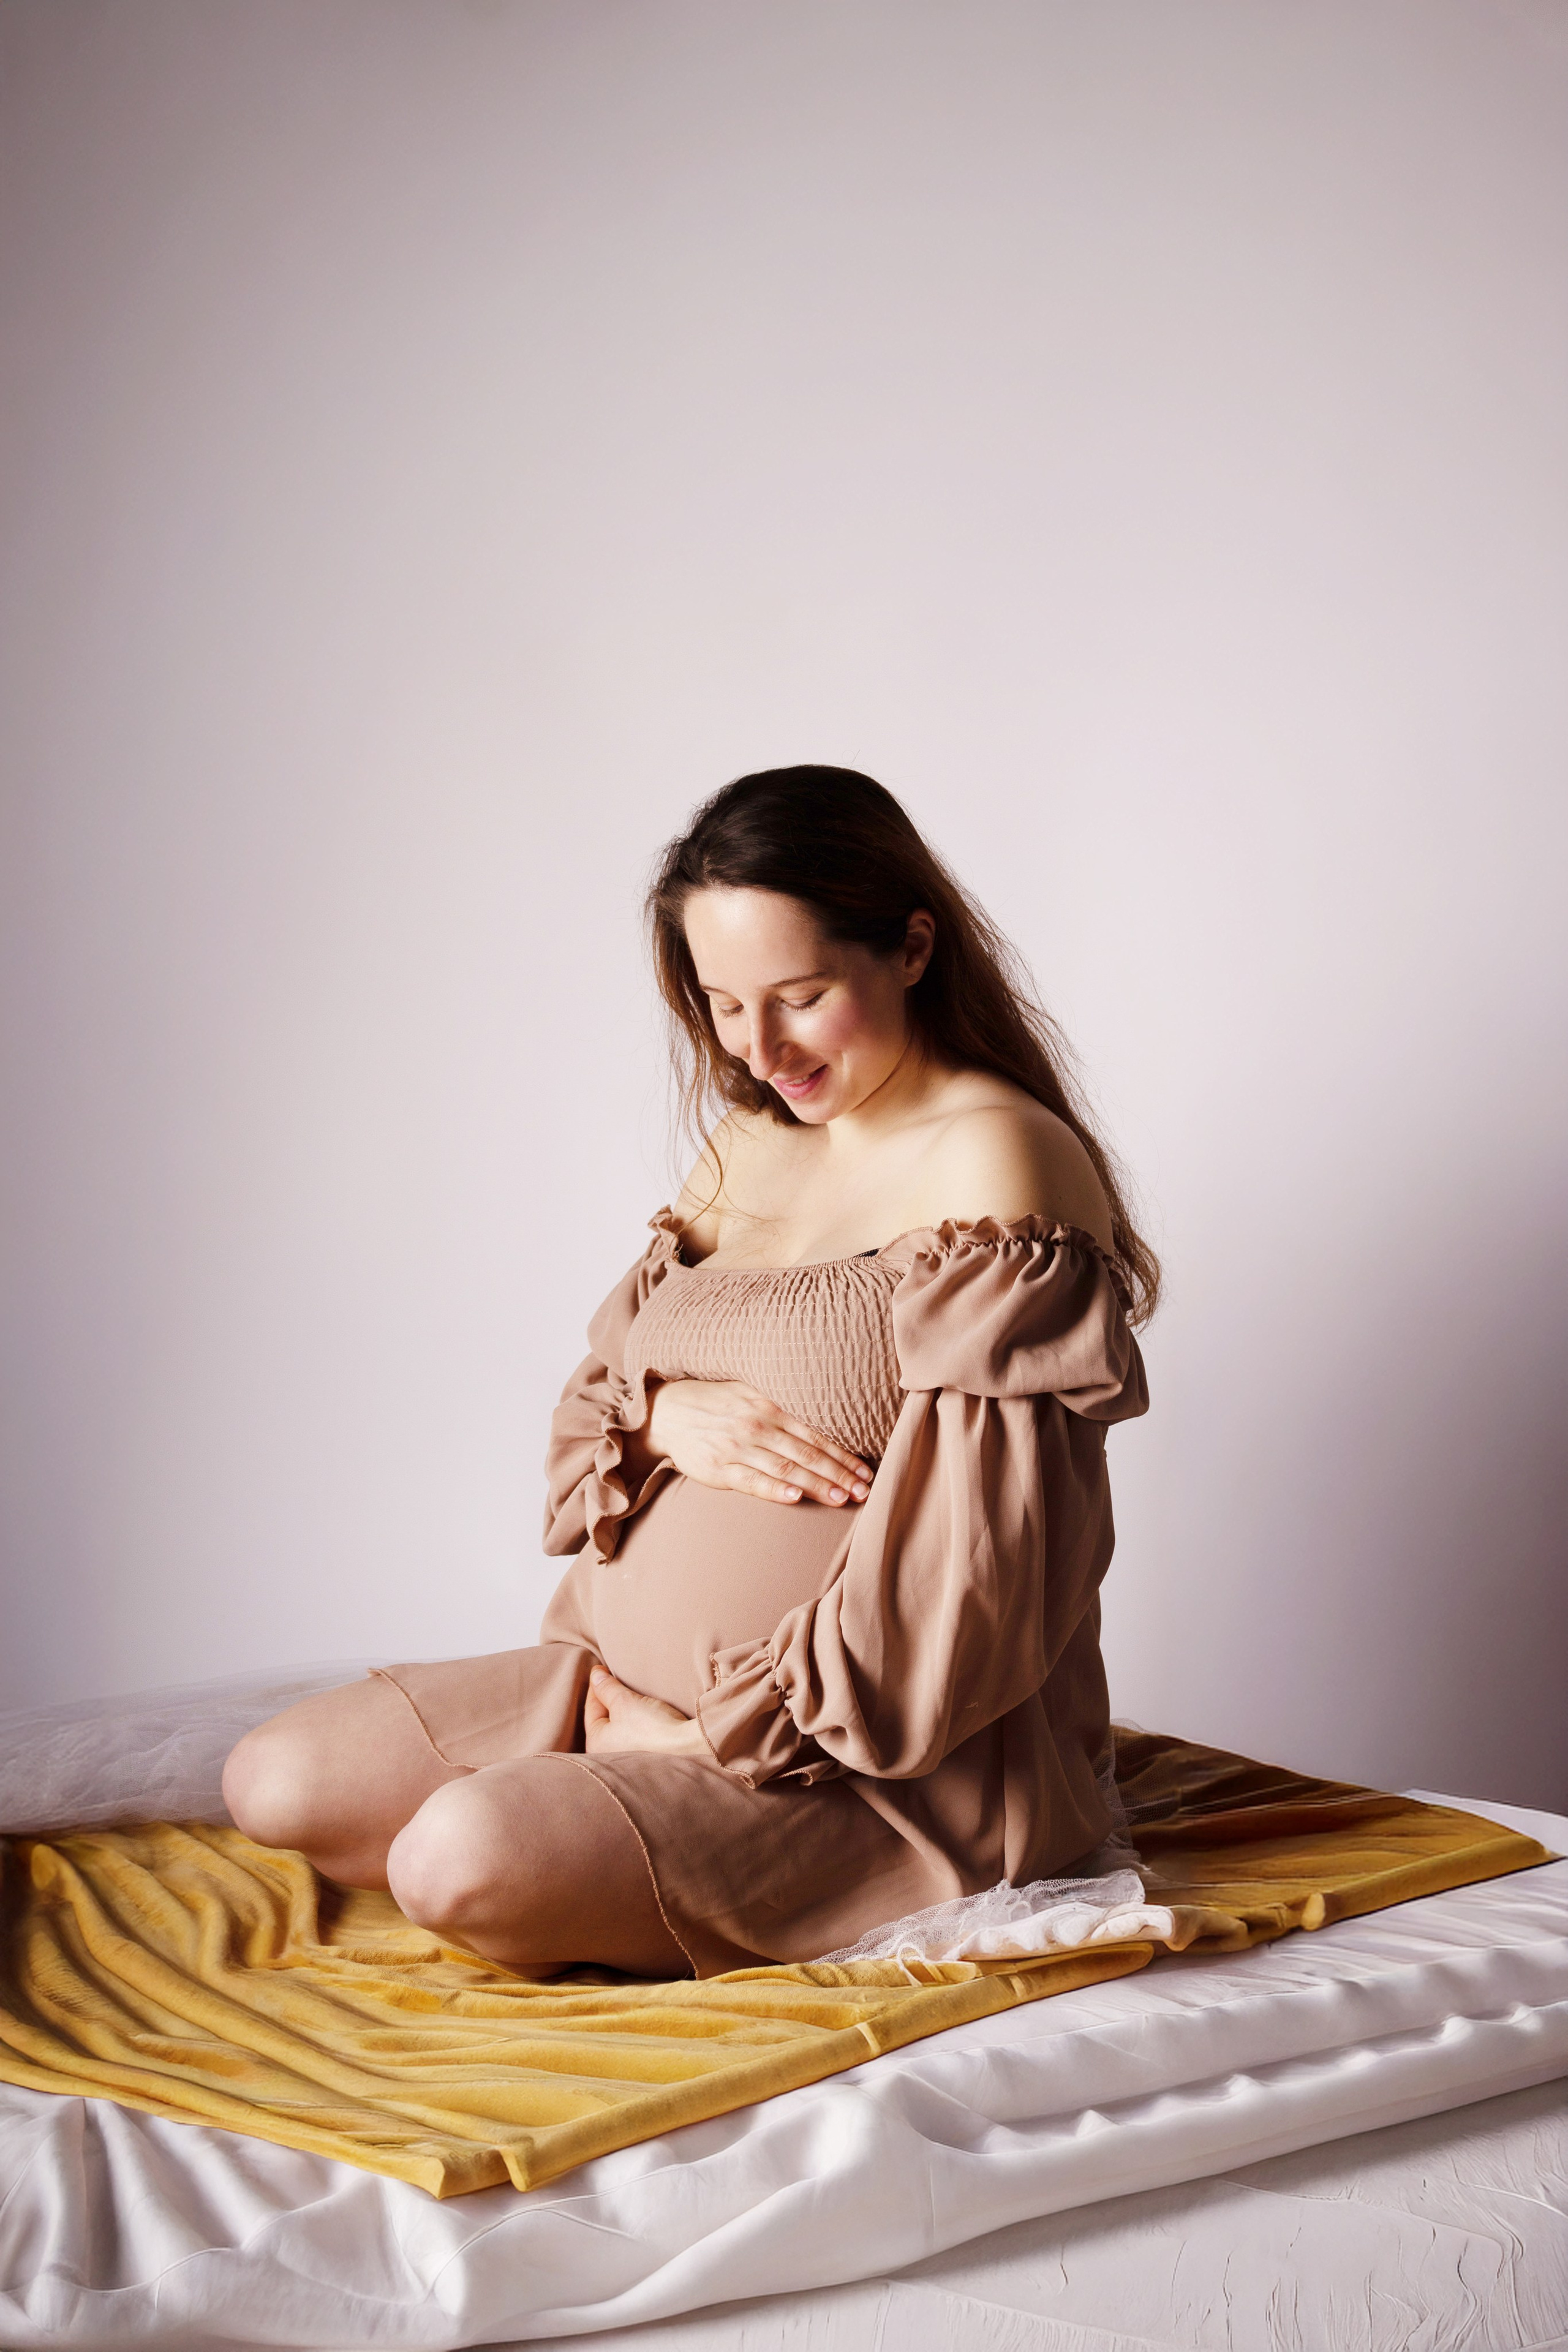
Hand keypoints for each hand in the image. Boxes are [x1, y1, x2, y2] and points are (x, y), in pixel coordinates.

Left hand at [584, 1665, 709, 1758]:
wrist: (685, 1746)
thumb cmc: (650, 1727)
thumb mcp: (624, 1701)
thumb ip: (606, 1687)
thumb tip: (595, 1675)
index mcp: (595, 1742)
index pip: (591, 1706)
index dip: (598, 1684)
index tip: (604, 1669)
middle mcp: (606, 1754)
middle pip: (605, 1716)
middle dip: (611, 1698)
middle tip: (617, 1679)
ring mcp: (625, 1756)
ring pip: (619, 1724)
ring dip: (625, 1709)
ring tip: (633, 1694)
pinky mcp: (643, 1756)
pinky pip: (633, 1732)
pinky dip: (635, 1720)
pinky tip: (644, 1712)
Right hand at [643, 1379, 871, 1505]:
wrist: (668, 1411)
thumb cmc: (716, 1403)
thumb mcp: (750, 1392)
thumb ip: (782, 1406)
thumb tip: (821, 1419)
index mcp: (770, 1408)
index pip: (816, 1436)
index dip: (843, 1455)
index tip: (865, 1472)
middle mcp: (758, 1426)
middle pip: (807, 1455)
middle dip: (838, 1474)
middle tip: (864, 1492)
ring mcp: (739, 1448)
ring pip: (786, 1470)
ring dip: (816, 1486)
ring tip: (841, 1499)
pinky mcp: (720, 1468)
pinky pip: (752, 1481)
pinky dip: (774, 1490)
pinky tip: (794, 1498)